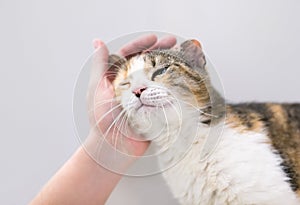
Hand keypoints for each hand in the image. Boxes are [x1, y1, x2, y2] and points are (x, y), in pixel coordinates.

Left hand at [86, 34, 176, 157]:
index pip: (130, 54)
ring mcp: (144, 95)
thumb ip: (100, 65)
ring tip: (181, 53)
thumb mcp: (97, 89)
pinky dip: (174, 83)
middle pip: (147, 61)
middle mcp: (132, 83)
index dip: (141, 44)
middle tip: (172, 41)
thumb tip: (98, 42)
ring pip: (157, 74)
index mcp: (118, 77)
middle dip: (160, 50)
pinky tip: (182, 75)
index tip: (153, 39)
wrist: (113, 147)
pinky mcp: (154, 106)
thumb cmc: (101, 120)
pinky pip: (165, 92)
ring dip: (169, 63)